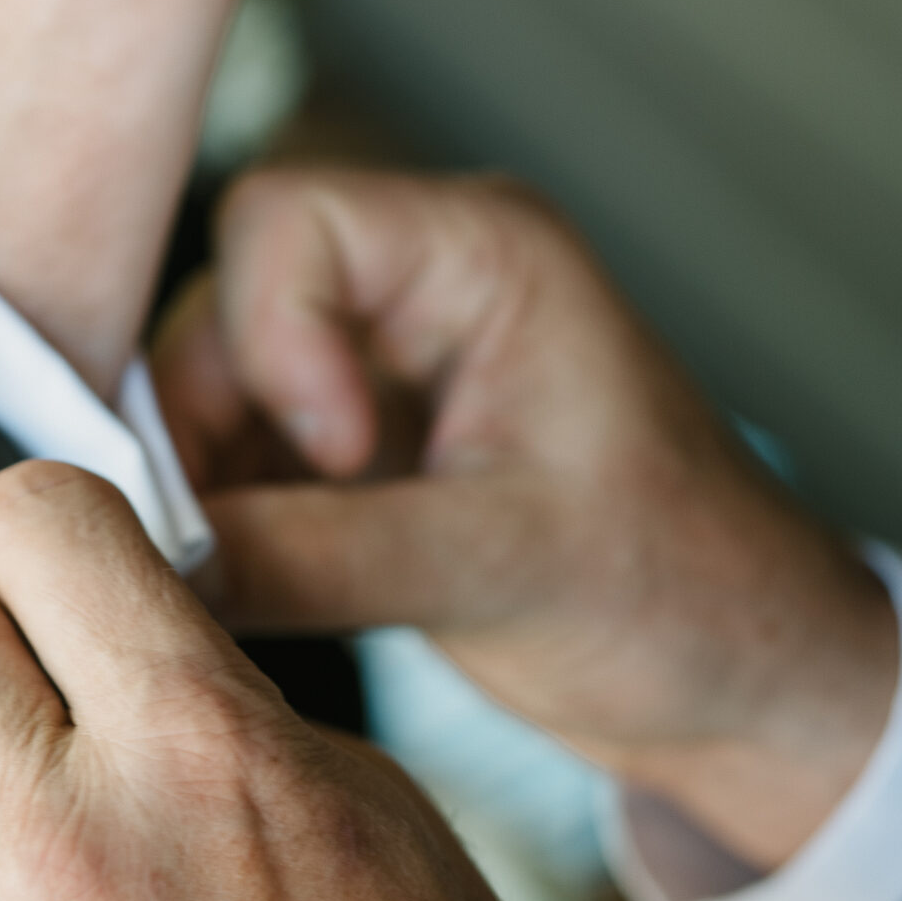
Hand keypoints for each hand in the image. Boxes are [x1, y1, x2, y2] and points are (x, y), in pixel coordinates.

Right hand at [155, 168, 899, 872]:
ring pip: (212, 383)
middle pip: (228, 303)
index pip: (288, 222)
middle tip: (219, 543)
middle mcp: (417, 284)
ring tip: (235, 580)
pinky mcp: (352, 443)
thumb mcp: (497, 569)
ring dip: (200, 482)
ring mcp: (378, 364)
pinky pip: (234, 452)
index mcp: (482, 254)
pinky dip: (219, 517)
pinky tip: (247, 584)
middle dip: (206, 424)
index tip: (336, 457)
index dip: (270, 335)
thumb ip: (316, 556)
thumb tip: (158, 567)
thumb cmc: (683, 592)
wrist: (744, 679)